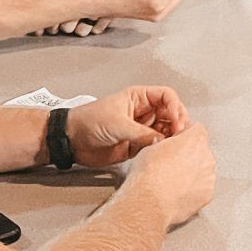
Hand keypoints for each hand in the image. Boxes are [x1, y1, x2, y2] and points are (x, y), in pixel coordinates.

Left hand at [67, 86, 192, 165]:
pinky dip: (163, 150)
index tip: (177, 121)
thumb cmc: (89, 121)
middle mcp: (144, 112)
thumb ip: (141, 133)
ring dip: (172, 138)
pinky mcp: (138, 145)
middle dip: (179, 123)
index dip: (175, 107)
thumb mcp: (117, 124)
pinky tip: (164, 154)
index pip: (166, 96)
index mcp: (139, 98)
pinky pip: (156, 146)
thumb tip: (162, 141)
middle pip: (171, 114)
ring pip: (166, 131)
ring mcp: (142, 129)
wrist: (71, 140)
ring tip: (174, 146)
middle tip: (180, 136)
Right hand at [124, 123, 215, 227]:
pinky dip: (193, 189)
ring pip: (203, 169)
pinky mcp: (208, 194)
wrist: (150, 201)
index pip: (197, 129)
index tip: (177, 141)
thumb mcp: (152, 145)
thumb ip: (167, 141)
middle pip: (201, 150)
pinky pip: (203, 187)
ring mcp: (209, 176)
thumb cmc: (149, 174)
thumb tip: (166, 144)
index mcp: (195, 139)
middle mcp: (207, 156)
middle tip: (171, 163)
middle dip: (189, 154)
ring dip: (193, 172)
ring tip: (173, 179)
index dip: (185, 135)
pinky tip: (178, 191)